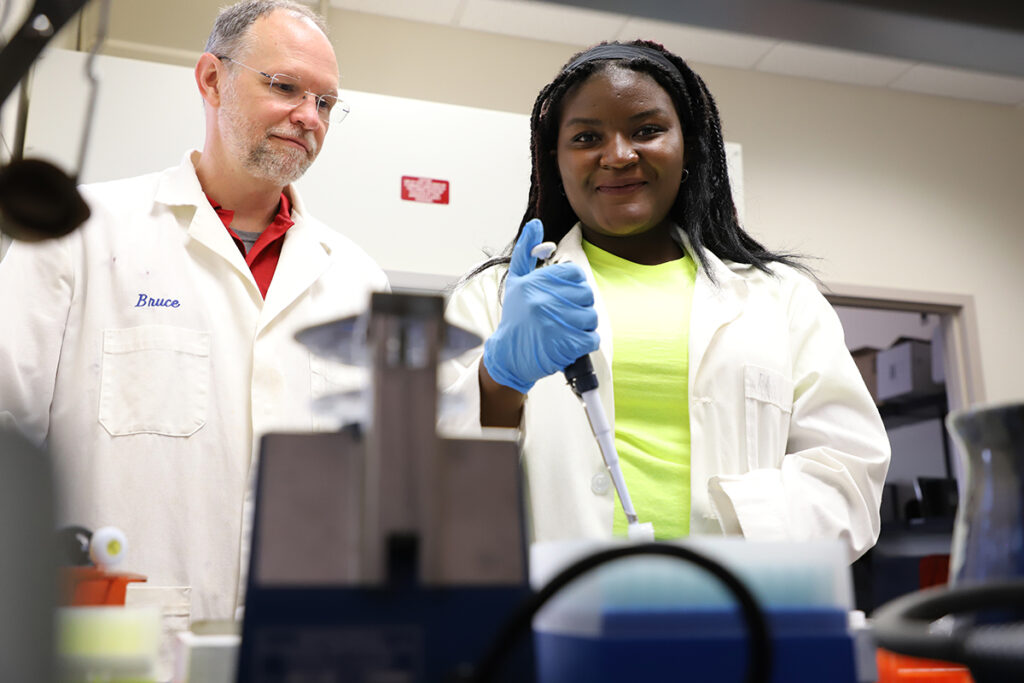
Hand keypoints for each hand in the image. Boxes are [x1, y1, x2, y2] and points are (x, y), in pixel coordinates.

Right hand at [482, 219, 599, 393]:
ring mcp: (554, 323)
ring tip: (567, 329)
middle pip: (587, 295)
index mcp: (535, 283)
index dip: (574, 287)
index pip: (576, 274)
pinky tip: (571, 342)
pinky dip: (586, 342)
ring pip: (591, 317)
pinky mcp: (564, 344)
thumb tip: (535, 224)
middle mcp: (543, 300)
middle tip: (565, 316)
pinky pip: (592, 338)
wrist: (509, 356)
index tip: (564, 298)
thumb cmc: (516, 317)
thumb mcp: (516, 281)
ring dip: (583, 326)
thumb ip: (526, 251)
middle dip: (580, 307)